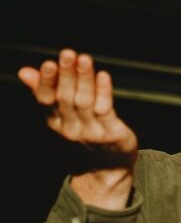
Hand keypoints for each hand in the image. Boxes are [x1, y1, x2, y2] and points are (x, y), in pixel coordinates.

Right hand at [19, 49, 137, 167]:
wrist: (108, 168)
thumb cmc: (85, 135)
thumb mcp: (61, 117)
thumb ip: (45, 92)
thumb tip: (25, 71)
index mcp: (56, 122)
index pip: (46, 100)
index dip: (46, 82)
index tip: (48, 63)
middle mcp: (71, 127)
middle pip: (66, 98)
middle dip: (66, 75)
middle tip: (67, 54)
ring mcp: (91, 131)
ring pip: (85, 102)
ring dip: (84, 79)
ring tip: (84, 60)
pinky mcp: (112, 133)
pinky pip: (106, 110)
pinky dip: (104, 92)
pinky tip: (103, 76)